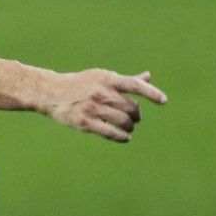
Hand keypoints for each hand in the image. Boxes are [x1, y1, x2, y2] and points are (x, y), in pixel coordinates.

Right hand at [38, 69, 166, 142]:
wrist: (51, 92)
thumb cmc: (81, 83)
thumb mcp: (102, 77)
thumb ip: (125, 80)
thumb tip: (148, 77)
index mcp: (107, 79)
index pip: (134, 85)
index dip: (151, 93)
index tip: (163, 101)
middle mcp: (101, 92)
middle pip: (130, 107)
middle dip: (136, 114)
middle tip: (135, 117)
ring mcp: (92, 108)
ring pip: (122, 121)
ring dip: (130, 126)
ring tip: (129, 127)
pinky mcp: (85, 122)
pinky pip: (110, 132)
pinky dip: (122, 137)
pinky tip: (126, 137)